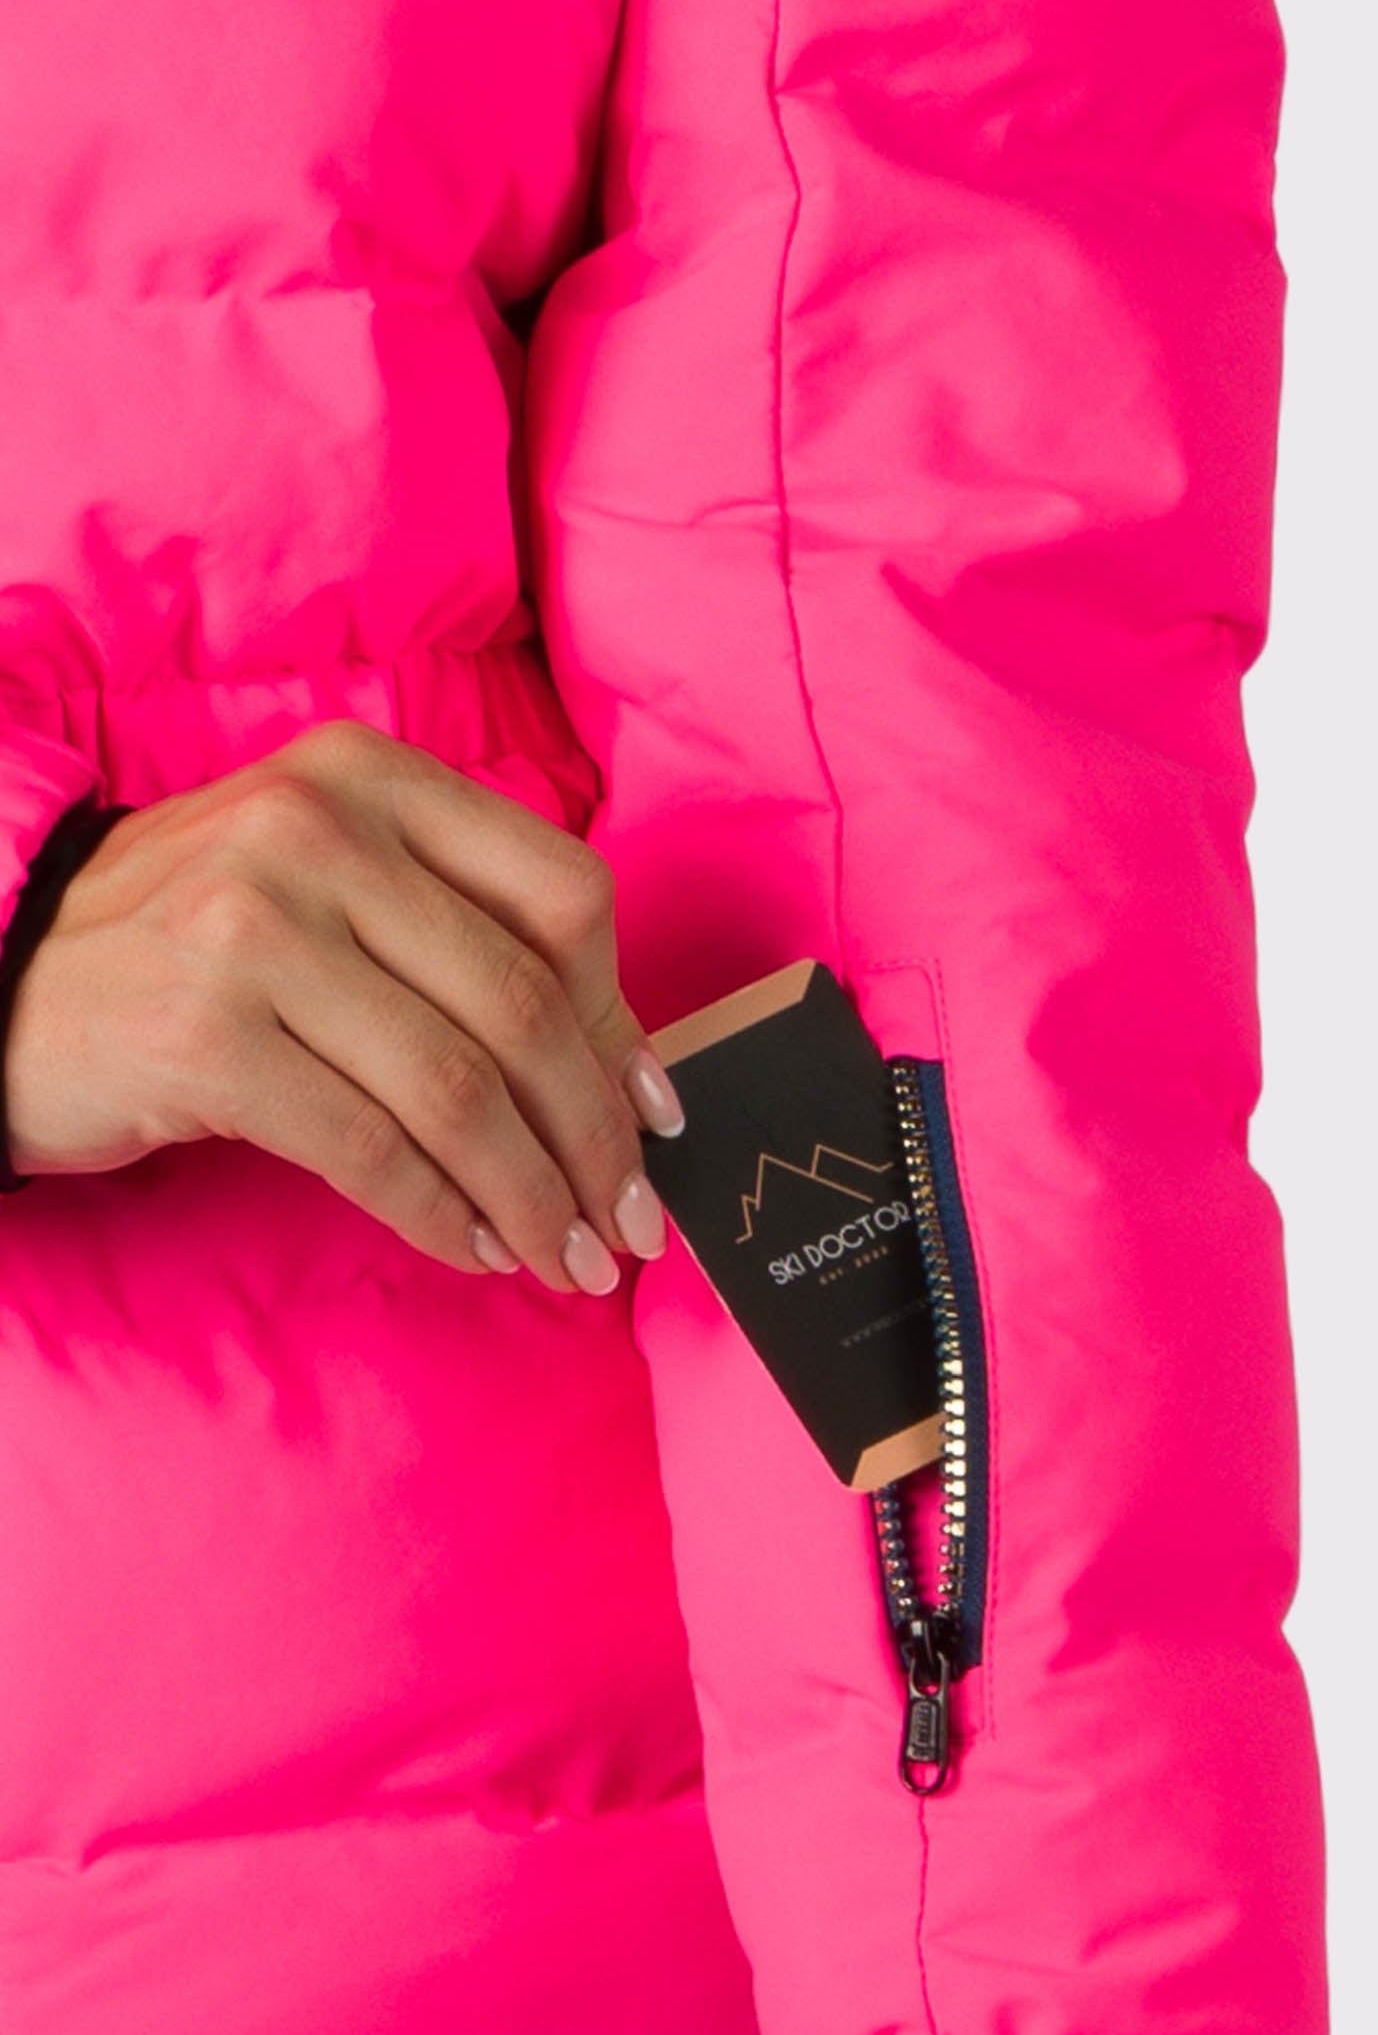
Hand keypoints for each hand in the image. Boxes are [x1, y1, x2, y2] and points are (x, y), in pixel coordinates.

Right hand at [4, 720, 686, 1290]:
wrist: (4, 987)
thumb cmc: (199, 952)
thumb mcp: (330, 894)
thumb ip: (465, 942)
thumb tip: (633, 1080)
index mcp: (370, 777)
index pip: (562, 896)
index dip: (626, 1022)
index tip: (656, 1119)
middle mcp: (317, 830)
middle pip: (521, 1003)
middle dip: (595, 1137)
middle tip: (629, 1225)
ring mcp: (254, 928)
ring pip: (458, 1087)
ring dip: (532, 1194)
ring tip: (566, 1257)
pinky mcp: (208, 1037)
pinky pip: (373, 1149)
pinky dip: (445, 1216)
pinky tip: (477, 1249)